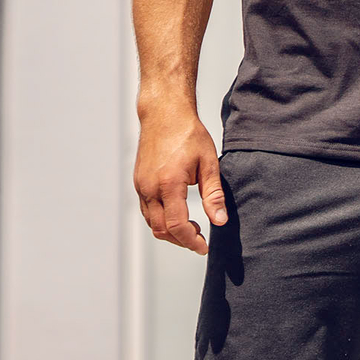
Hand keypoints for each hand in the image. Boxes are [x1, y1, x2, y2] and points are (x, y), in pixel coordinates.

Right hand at [134, 108, 227, 255]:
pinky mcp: (138, 183)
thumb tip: (220, 221)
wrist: (164, 113)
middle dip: (181, 240)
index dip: (191, 241)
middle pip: (161, 230)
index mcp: (168, 184)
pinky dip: (161, 220)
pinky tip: (177, 214)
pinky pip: (147, 211)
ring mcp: (140, 186)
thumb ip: (213, 194)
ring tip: (192, 228)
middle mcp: (149, 188)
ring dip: (170, 232)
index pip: (177, 225)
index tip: (204, 247)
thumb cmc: (188, 133)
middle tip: (200, 240)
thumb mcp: (209, 162)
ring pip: (151, 223)